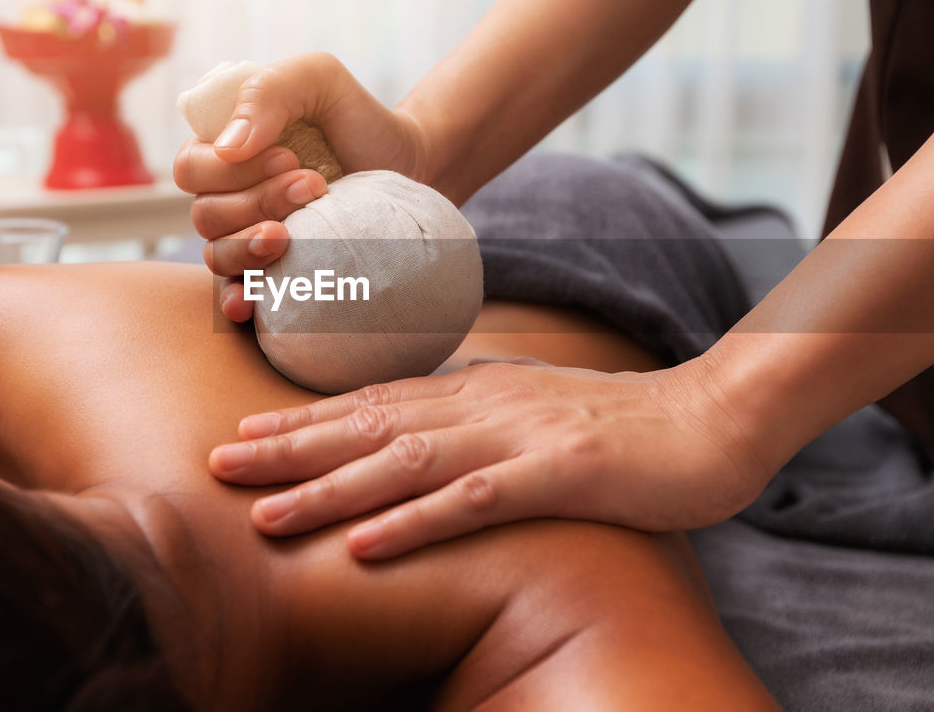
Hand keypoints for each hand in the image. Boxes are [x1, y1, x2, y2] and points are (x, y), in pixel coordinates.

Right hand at [172, 52, 431, 320]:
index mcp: (224, 151)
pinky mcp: (275, 272)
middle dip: (258, 202)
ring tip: (293, 234)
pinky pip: (237, 294)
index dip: (232, 170)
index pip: (191, 168)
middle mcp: (227, 197)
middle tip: (313, 185)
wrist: (410, 165)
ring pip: (218, 255)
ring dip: (252, 246)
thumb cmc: (358, 118)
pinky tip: (249, 300)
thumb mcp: (317, 79)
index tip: (291, 158)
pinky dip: (237, 299)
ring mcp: (248, 238)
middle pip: (206, 216)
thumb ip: (268, 92)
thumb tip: (229, 148)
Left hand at [208, 357, 772, 558]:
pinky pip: (474, 499)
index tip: (243, 437)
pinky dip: (415, 522)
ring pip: (405, 459)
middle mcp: (487, 401)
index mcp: (480, 387)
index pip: (374, 402)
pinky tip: (365, 546)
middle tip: (219, 466)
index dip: (304, 420)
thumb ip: (481, 413)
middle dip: (291, 449)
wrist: (715, 417)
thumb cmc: (625, 423)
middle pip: (370, 424)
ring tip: (266, 511)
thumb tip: (424, 424)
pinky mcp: (561, 471)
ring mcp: (521, 433)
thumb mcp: (537, 409)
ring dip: (331, 487)